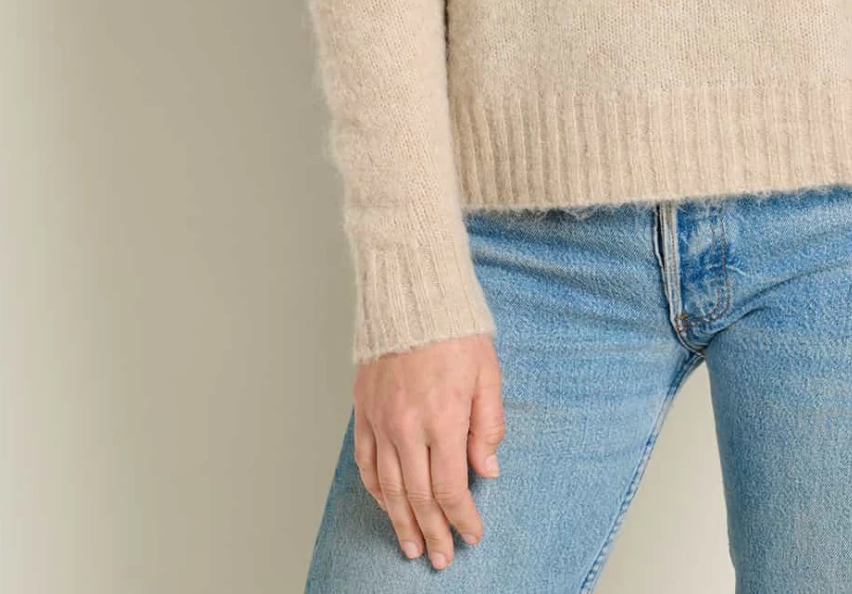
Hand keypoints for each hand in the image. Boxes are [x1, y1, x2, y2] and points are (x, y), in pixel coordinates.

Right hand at [353, 333, 505, 570]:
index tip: (471, 535)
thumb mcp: (488, 373)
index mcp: (442, 418)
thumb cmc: (456, 328)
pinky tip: (386, 505)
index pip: (450, 488)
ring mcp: (381, 420)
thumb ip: (487, 425)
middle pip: (418, 496)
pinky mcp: (364, 410)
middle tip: (440, 558)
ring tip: (411, 546)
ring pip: (389, 487)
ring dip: (400, 521)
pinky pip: (367, 462)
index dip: (461, 518)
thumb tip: (487, 471)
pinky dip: (376, 489)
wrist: (412, 293)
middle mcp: (407, 426)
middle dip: (432, 531)